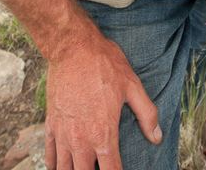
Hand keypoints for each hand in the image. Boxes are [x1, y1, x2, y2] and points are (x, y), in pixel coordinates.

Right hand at [44, 14, 161, 169]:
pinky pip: (49, 154)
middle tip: (100, 168)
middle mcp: (81, 140)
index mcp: (103, 134)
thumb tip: (156, 137)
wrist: (72, 47)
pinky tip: (61, 167)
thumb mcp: (132, 85)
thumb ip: (147, 113)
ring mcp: (63, 133)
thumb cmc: (104, 63)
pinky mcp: (51, 123)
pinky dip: (54, 165)